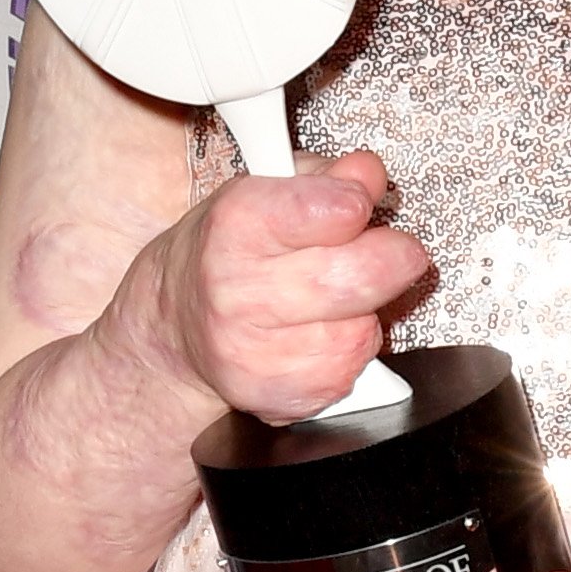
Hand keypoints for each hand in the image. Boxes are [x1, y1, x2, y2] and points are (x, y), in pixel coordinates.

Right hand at [149, 151, 433, 424]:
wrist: (174, 328)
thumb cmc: (224, 252)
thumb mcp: (264, 192)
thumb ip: (325, 179)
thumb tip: (369, 174)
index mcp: (236, 225)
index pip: (330, 210)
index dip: (357, 203)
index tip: (358, 205)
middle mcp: (238, 292)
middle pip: (359, 277)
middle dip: (394, 260)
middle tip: (396, 253)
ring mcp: (253, 352)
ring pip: (361, 332)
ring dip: (365, 313)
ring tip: (333, 302)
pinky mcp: (272, 396)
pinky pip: (348, 373)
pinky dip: (348, 354)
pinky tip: (319, 337)